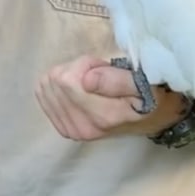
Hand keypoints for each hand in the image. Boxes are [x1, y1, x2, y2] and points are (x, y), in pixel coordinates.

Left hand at [36, 55, 187, 140]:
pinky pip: (43, 95)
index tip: (103, 67)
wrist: (151, 117)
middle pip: (54, 81)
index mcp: (100, 117)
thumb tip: (85, 80)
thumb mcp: (141, 83)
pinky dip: (60, 86)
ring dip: (67, 76)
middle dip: (74, 69)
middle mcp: (81, 128)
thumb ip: (116, 80)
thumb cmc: (147, 94)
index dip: (83, 64)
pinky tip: (79, 89)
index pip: (65, 80)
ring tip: (91, 81)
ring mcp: (70, 131)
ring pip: (47, 86)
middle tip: (98, 74)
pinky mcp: (63, 128)